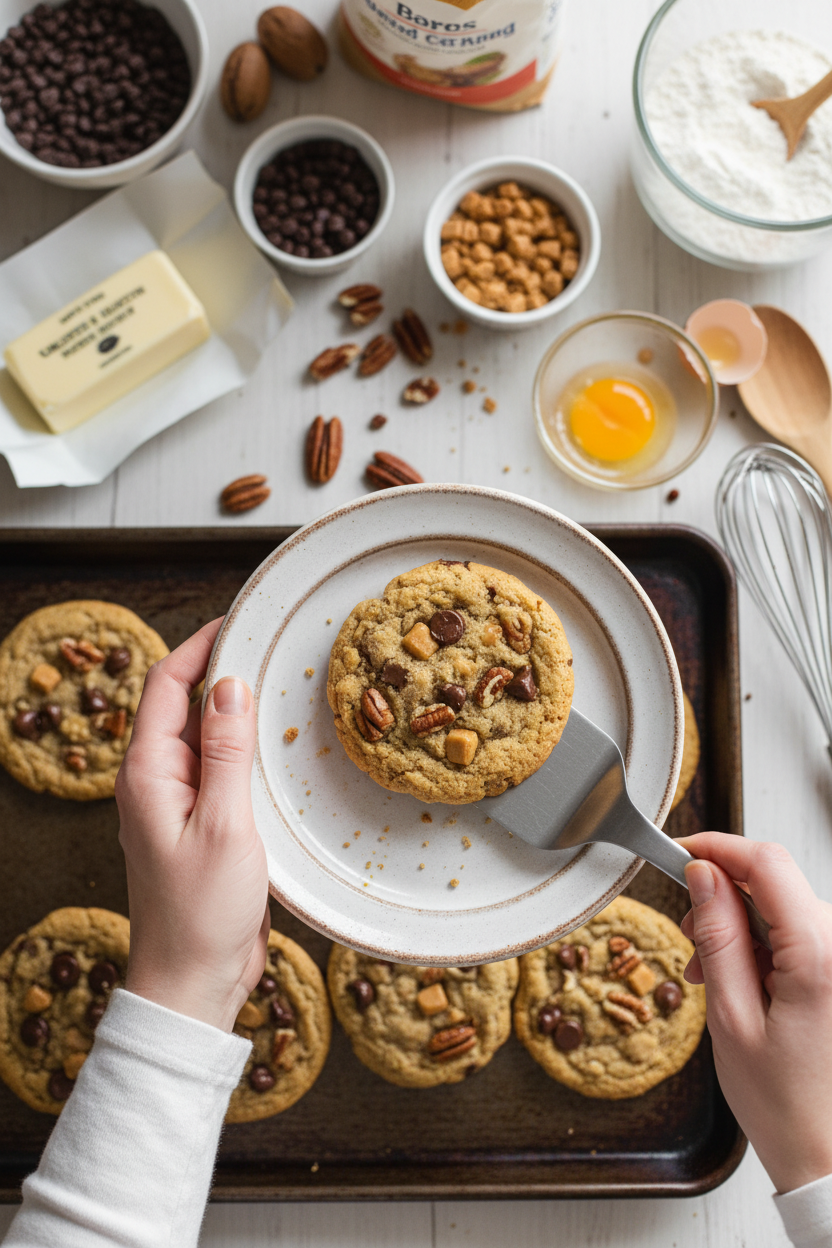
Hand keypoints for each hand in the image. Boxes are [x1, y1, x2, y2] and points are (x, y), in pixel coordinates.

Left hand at [116, 618, 269, 1032]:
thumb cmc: (201, 913)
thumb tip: (229, 685)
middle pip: (185, 705)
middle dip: (223, 671)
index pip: (166, 685)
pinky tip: (279, 749)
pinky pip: (221, 771)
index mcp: (147, 773)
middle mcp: (156, 781)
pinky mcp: (202, 825)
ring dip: (238, 712)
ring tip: (283, 687)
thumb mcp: (224, 825)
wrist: (193, 982)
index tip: (239, 619)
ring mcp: (178, 803)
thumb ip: (227, 753)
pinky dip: (246, 751)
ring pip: (207, 738)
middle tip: (273, 646)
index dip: (200, 646)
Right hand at [677, 832, 831, 1193]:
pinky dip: (764, 946)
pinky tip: (741, 981)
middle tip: (688, 939)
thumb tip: (702, 877)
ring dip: (741, 926)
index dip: (718, 848)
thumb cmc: (786, 1106)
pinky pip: (800, 935)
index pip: (767, 863)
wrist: (830, 1160)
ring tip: (712, 975)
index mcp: (821, 956)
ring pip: (784, 908)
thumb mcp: (731, 1019)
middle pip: (774, 884)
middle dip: (722, 897)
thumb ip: (717, 938)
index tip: (681, 853)